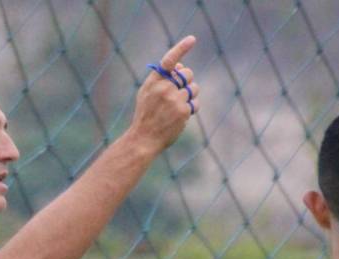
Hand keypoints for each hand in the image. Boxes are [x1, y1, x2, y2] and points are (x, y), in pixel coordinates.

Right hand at [129, 36, 198, 151]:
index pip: (169, 60)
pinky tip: (182, 116)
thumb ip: (161, 78)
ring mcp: (174, 99)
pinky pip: (195, 103)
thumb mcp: (146, 94)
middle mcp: (164, 87)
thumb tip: (182, 65)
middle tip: (179, 93)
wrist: (143, 139)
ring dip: (190, 96)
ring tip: (177, 107)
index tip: (192, 39)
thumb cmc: (145, 115)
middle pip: (188, 73)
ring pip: (194, 88)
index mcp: (154, 81)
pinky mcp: (183, 110)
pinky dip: (192, 108)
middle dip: (187, 81)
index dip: (181, 48)